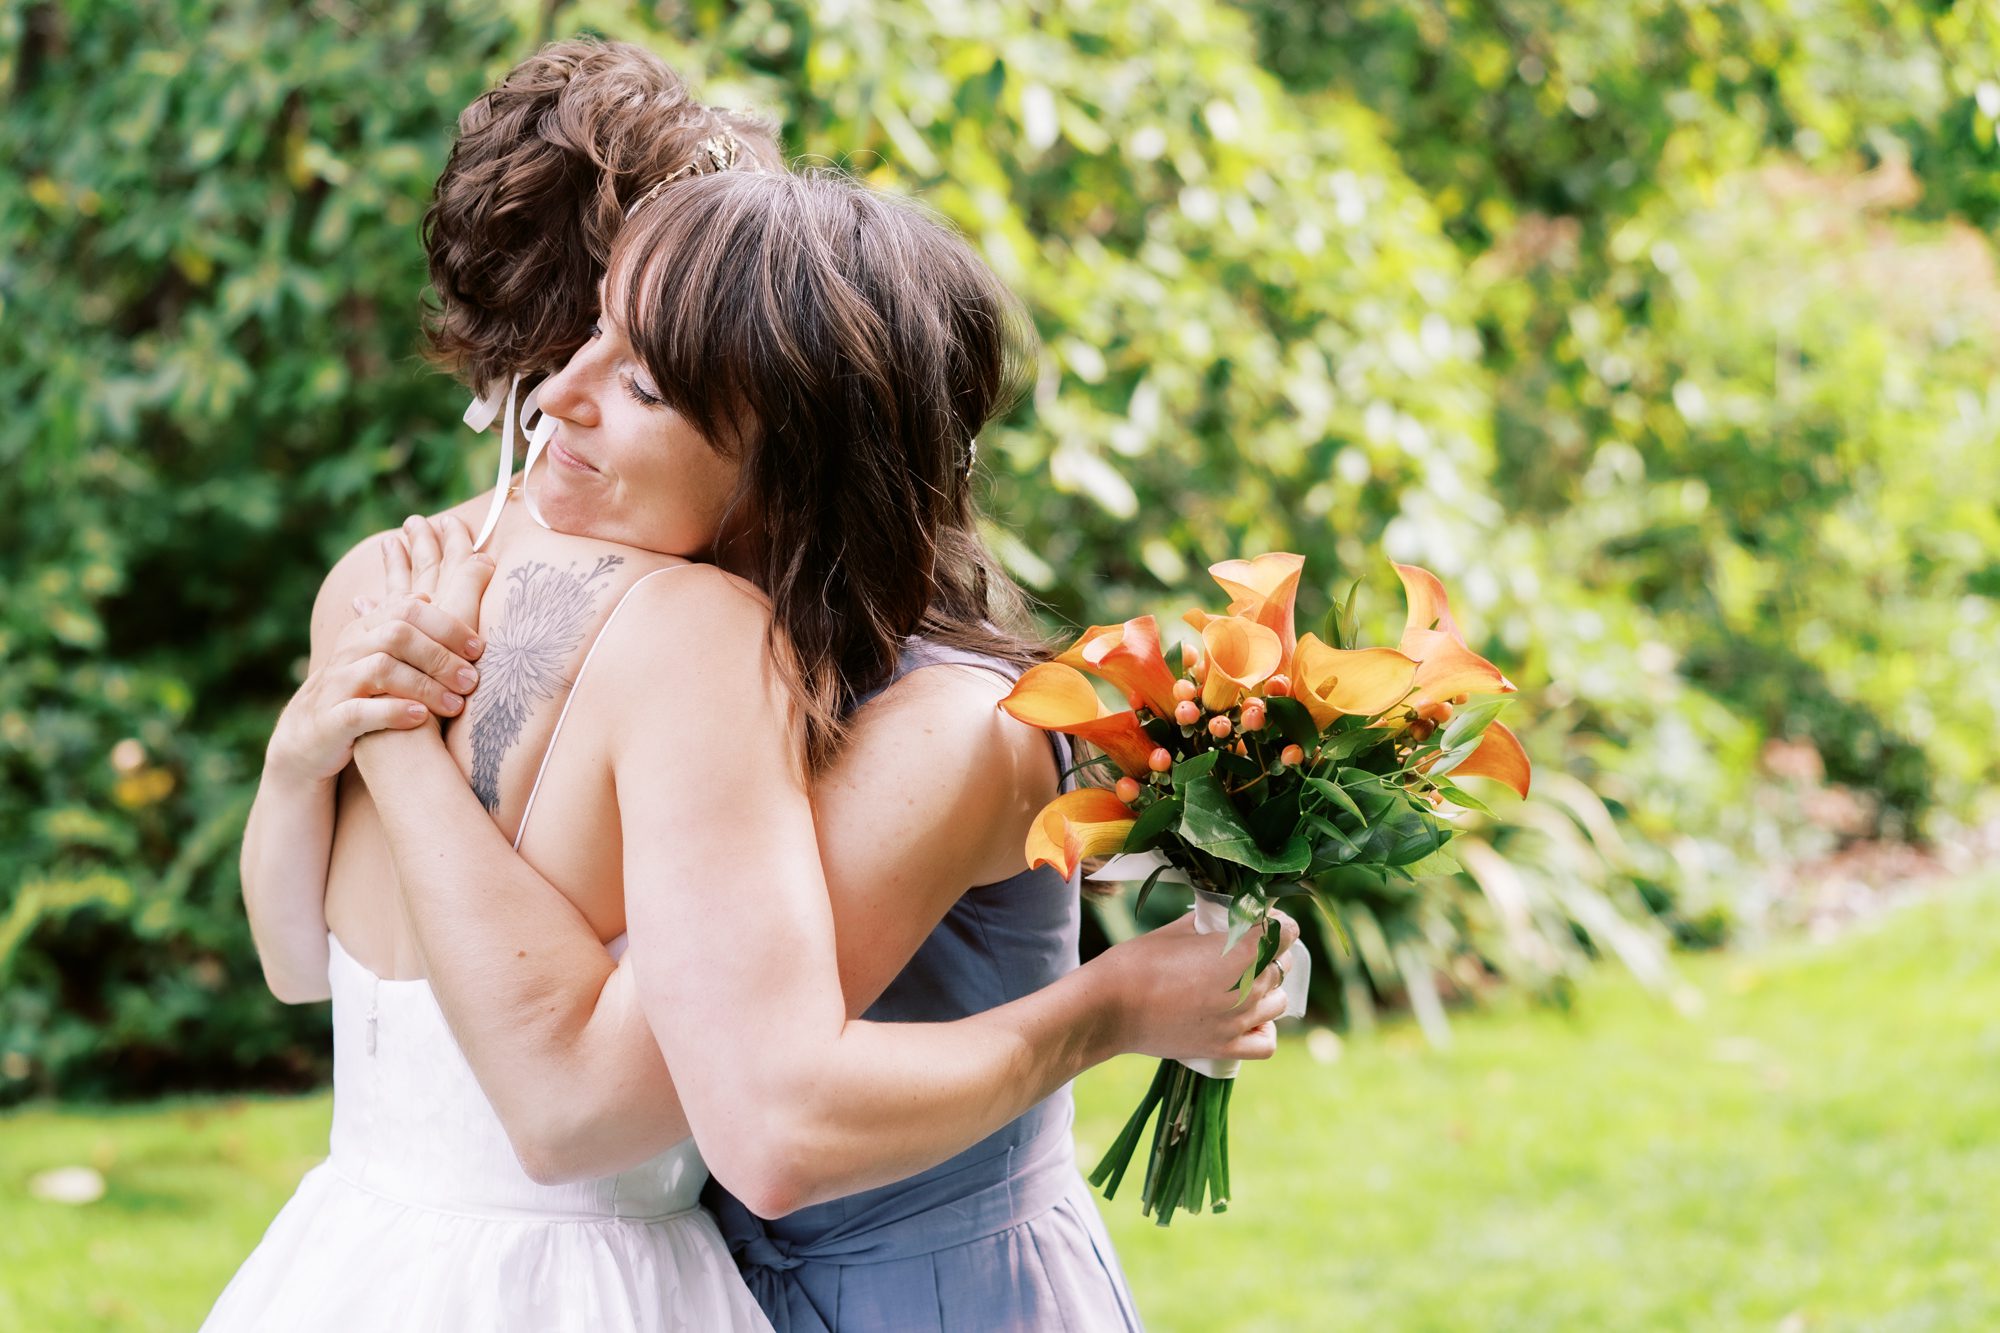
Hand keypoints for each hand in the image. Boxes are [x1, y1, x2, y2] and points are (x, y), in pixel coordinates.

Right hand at [266, 534, 492, 785]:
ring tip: (456, 704)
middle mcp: (350, 650)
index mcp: (366, 629)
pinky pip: (360, 711)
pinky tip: (420, 717)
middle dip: (440, 656)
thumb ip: (402, 624)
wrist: (311, 734)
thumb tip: (428, 593)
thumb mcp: (380, 653)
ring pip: (381, 670)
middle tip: (472, 680)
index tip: (479, 647)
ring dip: (425, 686)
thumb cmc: (362, 690)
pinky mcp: (331, 720)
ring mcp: (338, 683)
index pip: (408, 610)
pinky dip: (392, 712)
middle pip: (397, 635)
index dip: (447, 626)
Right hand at [1086, 909, 1300, 1064]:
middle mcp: (1246, 989)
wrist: (1110, 1008)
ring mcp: (1237, 1022)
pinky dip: (1263, 1029)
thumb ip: (1210, 924)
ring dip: (1267, 988)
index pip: (1285, 932)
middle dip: (1269, 952)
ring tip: (1243, 981)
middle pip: (1281, 966)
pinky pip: (1266, 1043)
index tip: (1262, 920)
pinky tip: (1248, 1018)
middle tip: (1245, 947)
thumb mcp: (1177, 930)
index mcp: (1238, 953)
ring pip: (1278, 1002)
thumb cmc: (1137, 962)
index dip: (1276, 923)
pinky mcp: (1224, 1048)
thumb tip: (1225, 917)